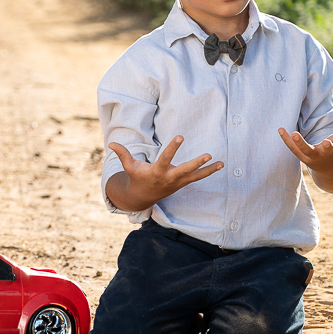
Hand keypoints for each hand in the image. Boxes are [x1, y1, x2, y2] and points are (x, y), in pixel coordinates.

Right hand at [106, 137, 223, 212]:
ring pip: (195, 176)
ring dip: (208, 170)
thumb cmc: (137, 177)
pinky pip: (197, 177)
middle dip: (196, 163)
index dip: (173, 148)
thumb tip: (111, 142)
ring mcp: (178, 182)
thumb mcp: (129, 166)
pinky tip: (219, 165)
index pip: (166, 158)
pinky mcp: (183, 183)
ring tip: (221, 163)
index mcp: (157, 172)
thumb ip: (122, 154)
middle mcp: (169, 178)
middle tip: (208, 155)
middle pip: (185, 170)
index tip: (181, 136)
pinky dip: (208, 172)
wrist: (143, 197)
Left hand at [278, 107, 332, 193]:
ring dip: (299, 143)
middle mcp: (326, 153)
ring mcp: (313, 156)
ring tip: (293, 133)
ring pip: (305, 151)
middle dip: (327, 147)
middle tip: (326, 142)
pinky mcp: (302, 156)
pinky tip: (280, 129)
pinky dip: (286, 140)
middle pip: (325, 150)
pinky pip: (293, 148)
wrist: (328, 170)